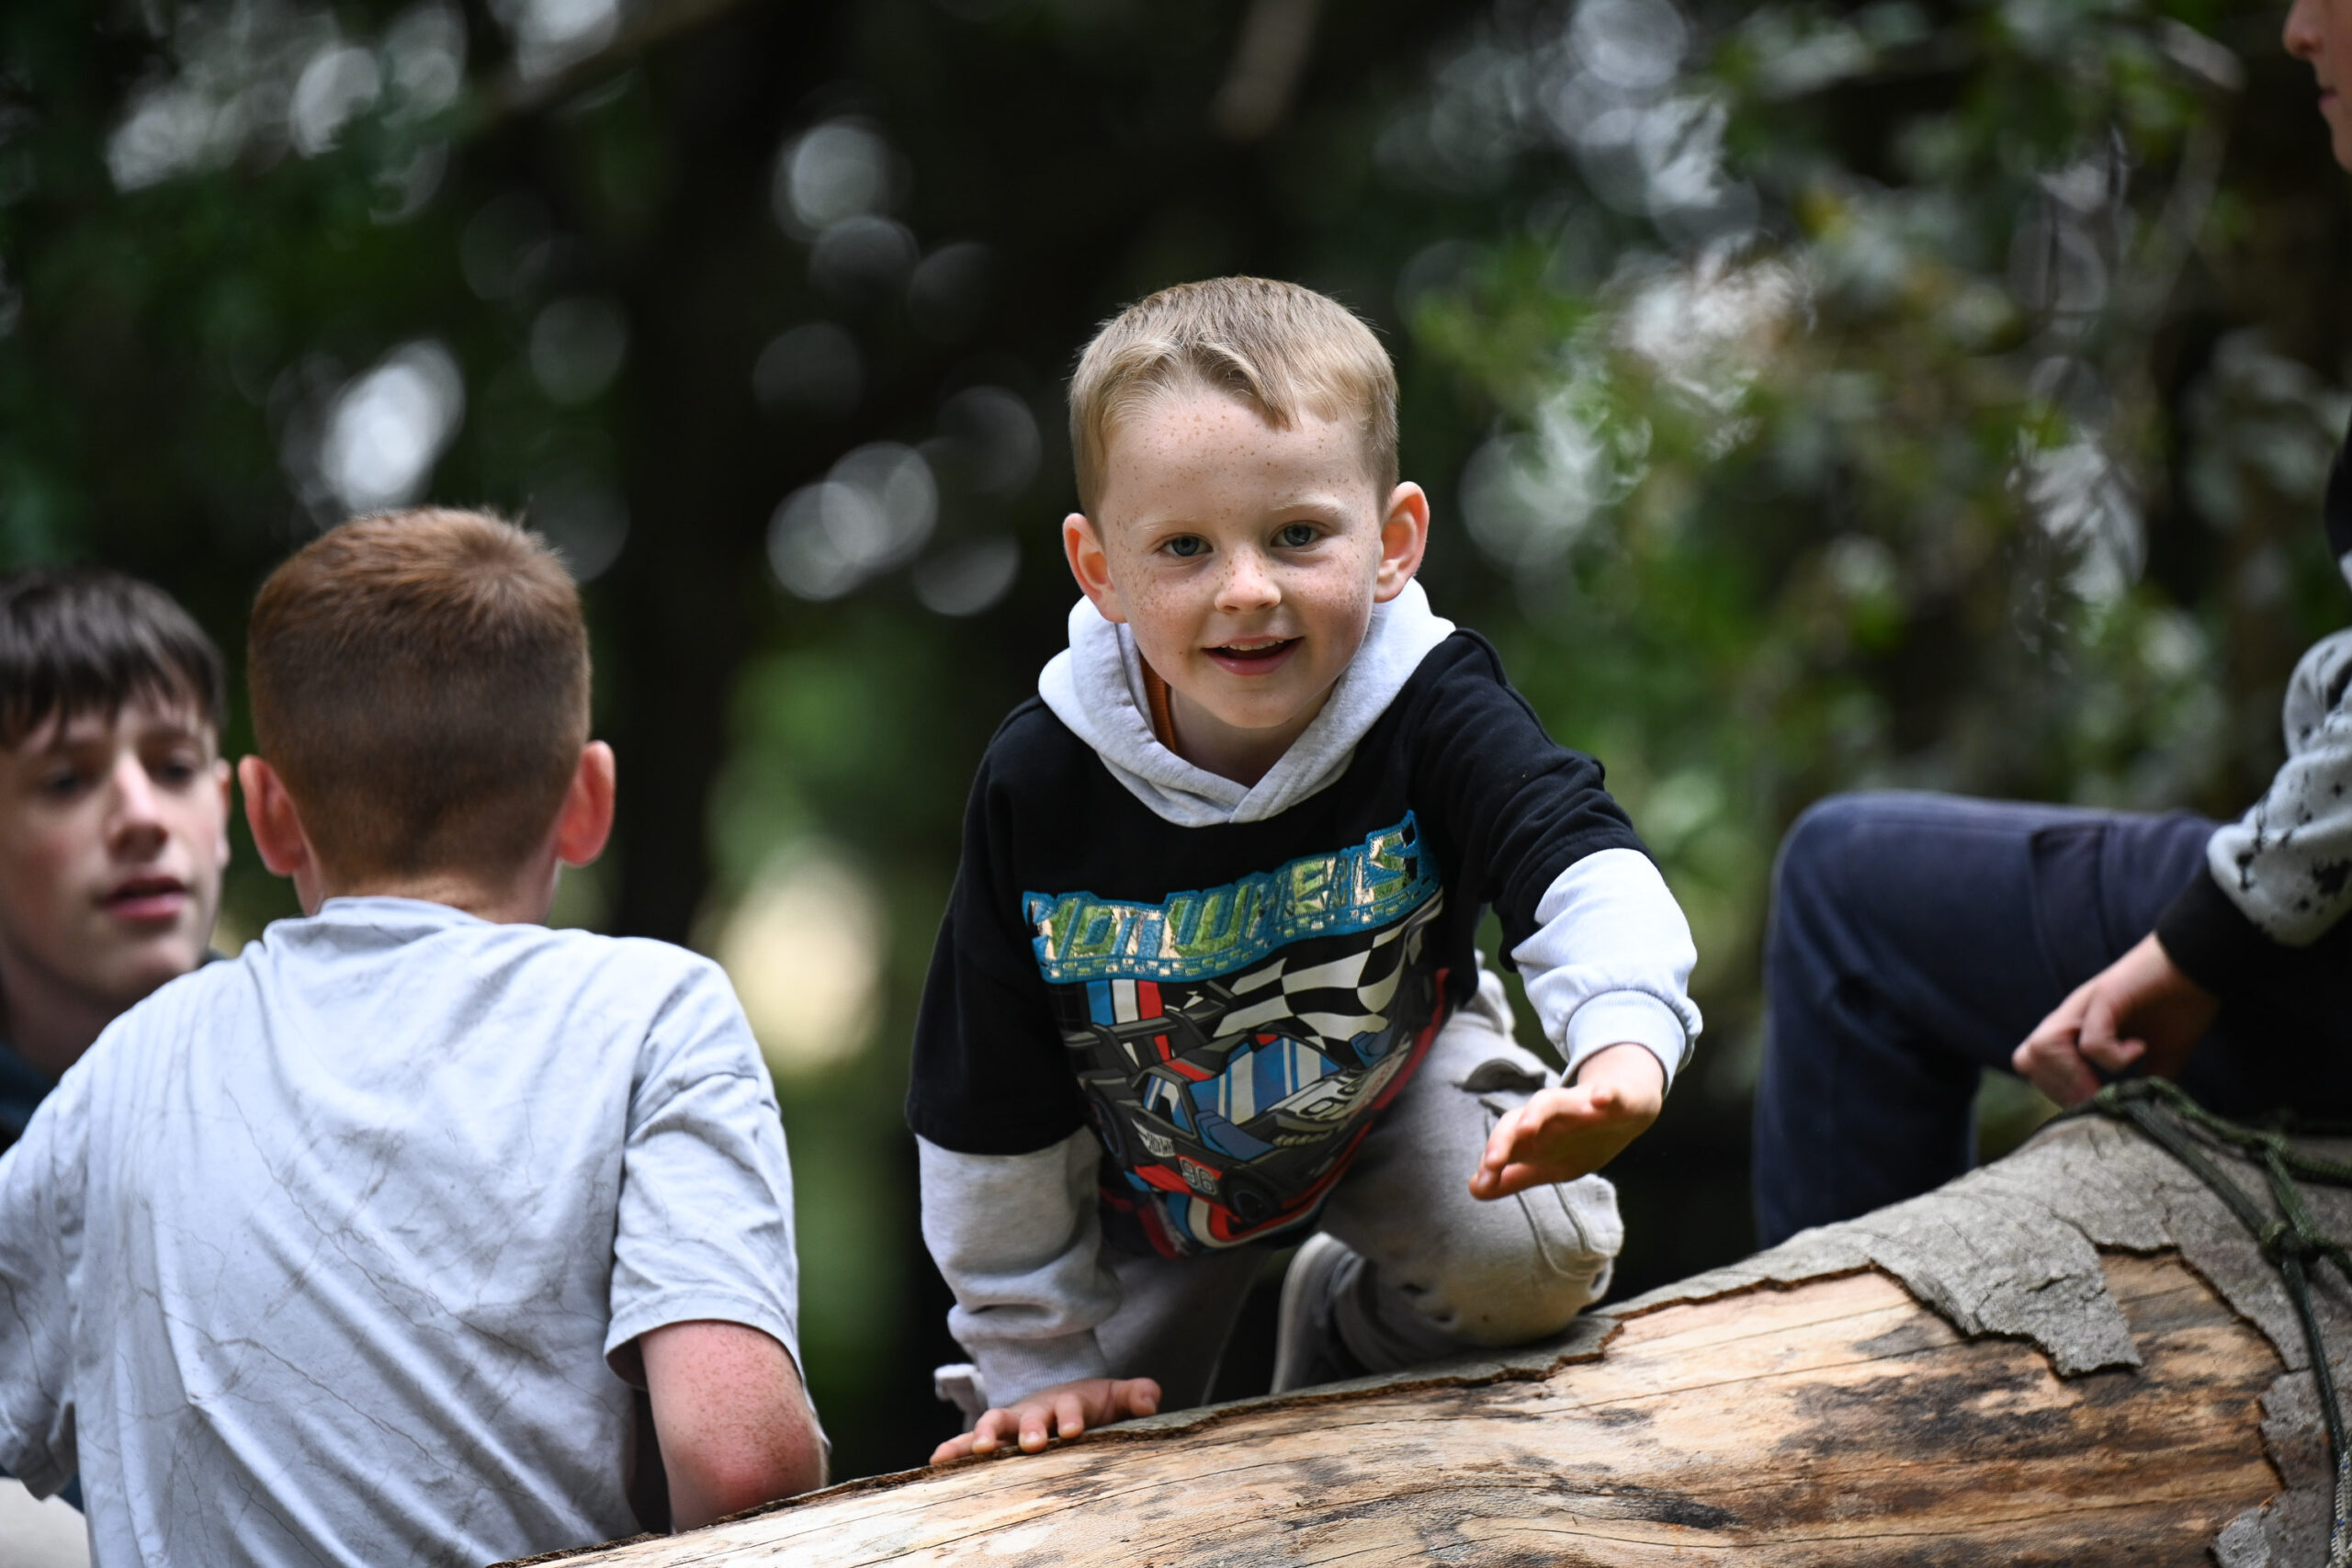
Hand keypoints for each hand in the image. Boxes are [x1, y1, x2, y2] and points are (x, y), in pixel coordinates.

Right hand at [928, 1376, 1160, 1464]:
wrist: (1065, 1403)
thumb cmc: (1093, 1406)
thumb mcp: (1116, 1398)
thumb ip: (1136, 1395)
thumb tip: (1151, 1400)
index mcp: (1067, 1403)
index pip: (1070, 1407)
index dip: (1071, 1417)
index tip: (1073, 1431)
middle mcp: (1035, 1410)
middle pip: (1029, 1415)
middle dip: (1030, 1428)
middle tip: (1033, 1443)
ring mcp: (1011, 1423)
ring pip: (994, 1423)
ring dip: (985, 1434)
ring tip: (977, 1450)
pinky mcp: (994, 1438)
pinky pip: (967, 1442)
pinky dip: (952, 1449)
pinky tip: (936, 1462)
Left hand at [1471, 1042, 1664, 1199]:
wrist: (1626, 1109)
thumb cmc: (1581, 1138)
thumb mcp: (1548, 1165)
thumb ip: (1513, 1178)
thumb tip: (1474, 1189)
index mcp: (1536, 1133)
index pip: (1506, 1140)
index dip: (1493, 1158)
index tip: (1482, 1181)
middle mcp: (1551, 1116)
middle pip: (1521, 1119)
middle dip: (1505, 1139)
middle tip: (1492, 1162)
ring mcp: (1581, 1104)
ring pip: (1555, 1102)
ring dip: (1537, 1113)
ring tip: (1526, 1129)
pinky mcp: (1613, 1098)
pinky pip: (1609, 1094)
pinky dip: (1604, 1095)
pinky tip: (1600, 1099)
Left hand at [2011, 933, 2217, 1107]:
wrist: (2199, 962)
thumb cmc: (2178, 1007)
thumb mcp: (2160, 1057)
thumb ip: (2142, 1085)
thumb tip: (2138, 1118)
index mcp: (2074, 1031)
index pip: (2034, 1067)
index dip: (2059, 1093)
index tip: (2097, 1108)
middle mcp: (2070, 1017)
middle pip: (2027, 1059)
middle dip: (2061, 1089)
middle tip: (2101, 1098)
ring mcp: (2084, 1005)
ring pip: (2043, 1047)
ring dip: (2074, 1076)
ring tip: (2110, 1083)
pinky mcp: (2105, 995)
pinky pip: (2089, 1039)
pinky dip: (2112, 1056)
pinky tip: (2139, 1050)